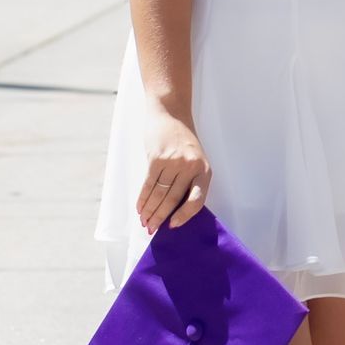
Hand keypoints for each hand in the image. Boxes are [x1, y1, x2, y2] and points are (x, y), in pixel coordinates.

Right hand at [138, 113, 211, 232]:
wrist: (171, 114)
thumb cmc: (183, 140)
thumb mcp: (194, 159)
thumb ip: (189, 181)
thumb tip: (175, 210)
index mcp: (204, 170)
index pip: (196, 200)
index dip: (184, 216)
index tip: (173, 226)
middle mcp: (190, 167)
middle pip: (173, 199)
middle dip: (160, 217)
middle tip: (151, 229)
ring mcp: (173, 162)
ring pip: (159, 194)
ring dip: (149, 211)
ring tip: (144, 221)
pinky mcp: (157, 158)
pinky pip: (149, 184)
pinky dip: (143, 198)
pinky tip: (140, 207)